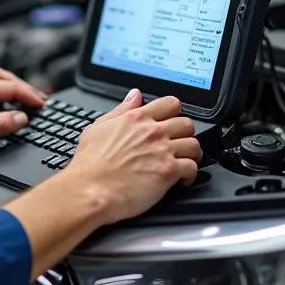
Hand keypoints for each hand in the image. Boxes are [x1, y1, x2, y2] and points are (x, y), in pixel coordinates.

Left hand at [0, 65, 46, 167]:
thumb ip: (1, 125)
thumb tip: (21, 118)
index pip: (8, 87)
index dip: (28, 95)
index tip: (41, 104)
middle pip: (0, 75)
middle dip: (20, 86)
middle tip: (35, 98)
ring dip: (9, 88)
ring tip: (23, 101)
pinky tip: (3, 107)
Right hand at [66, 89, 201, 223]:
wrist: (91, 189)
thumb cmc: (90, 163)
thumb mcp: (99, 127)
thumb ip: (121, 109)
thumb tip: (134, 95)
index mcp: (137, 118)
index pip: (171, 103)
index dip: (175, 113)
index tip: (172, 121)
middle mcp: (152, 131)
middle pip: (187, 124)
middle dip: (184, 134)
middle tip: (178, 144)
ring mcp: (162, 150)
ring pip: (194, 145)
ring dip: (191, 154)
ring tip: (183, 161)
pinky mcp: (169, 171)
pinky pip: (193, 168)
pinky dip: (190, 175)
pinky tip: (181, 179)